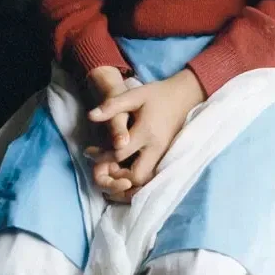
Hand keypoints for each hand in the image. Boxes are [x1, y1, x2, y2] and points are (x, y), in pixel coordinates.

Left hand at [87, 69, 204, 197]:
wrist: (184, 96)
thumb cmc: (157, 95)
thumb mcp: (135, 95)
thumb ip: (113, 105)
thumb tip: (90, 116)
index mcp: (146, 132)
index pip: (120, 154)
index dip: (101, 156)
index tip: (90, 151)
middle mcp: (156, 147)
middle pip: (136, 176)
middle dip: (117, 176)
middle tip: (105, 164)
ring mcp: (163, 154)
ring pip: (145, 180)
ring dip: (127, 179)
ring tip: (113, 166)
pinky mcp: (165, 156)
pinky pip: (150, 175)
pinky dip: (136, 177)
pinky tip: (125, 167)